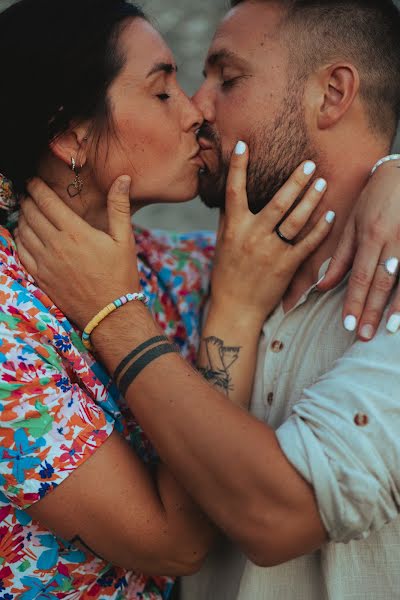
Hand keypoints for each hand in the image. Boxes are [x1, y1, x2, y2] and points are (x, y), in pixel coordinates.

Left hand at [15, 176, 138, 329]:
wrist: (111, 313)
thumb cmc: (121, 276)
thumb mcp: (125, 239)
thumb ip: (119, 206)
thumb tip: (123, 178)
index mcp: (76, 232)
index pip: (47, 201)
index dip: (36, 187)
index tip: (33, 181)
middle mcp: (56, 245)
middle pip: (31, 213)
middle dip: (27, 199)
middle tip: (29, 193)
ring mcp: (45, 262)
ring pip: (23, 231)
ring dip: (22, 217)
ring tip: (26, 211)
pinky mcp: (41, 277)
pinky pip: (21, 252)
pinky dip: (18, 239)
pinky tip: (23, 234)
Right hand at [209, 142, 334, 326]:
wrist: (236, 307)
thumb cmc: (227, 274)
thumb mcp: (222, 243)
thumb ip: (228, 218)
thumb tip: (229, 194)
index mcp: (233, 228)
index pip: (234, 191)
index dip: (238, 167)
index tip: (243, 145)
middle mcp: (252, 236)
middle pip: (278, 202)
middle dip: (296, 181)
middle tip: (310, 164)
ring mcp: (271, 251)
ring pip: (296, 219)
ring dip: (312, 199)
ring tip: (323, 183)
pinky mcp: (286, 266)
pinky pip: (308, 243)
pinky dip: (320, 229)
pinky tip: (330, 216)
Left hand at [319, 159, 399, 339]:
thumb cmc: (375, 199)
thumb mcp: (353, 225)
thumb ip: (341, 257)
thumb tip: (323, 286)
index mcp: (371, 237)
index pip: (360, 276)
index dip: (355, 301)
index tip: (348, 325)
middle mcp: (392, 241)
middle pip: (382, 282)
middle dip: (373, 311)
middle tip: (365, 336)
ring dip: (398, 306)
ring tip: (389, 330)